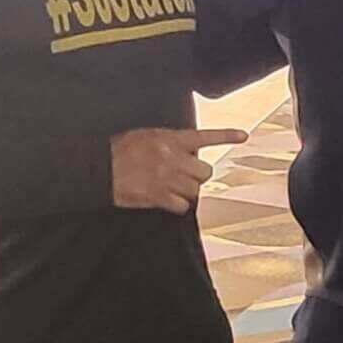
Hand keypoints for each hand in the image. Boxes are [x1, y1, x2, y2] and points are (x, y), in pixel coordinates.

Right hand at [111, 127, 246, 214]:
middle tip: (184, 176)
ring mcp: (166, 178)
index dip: (226, 135)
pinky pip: (182, 206)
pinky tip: (167, 201)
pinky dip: (177, 206)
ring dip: (187, 191)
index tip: (244, 135)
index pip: (204, 136)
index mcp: (169, 138)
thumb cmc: (118, 150)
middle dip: (197, 175)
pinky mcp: (158, 196)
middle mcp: (172, 157)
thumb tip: (186, 150)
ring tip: (171, 188)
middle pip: (205, 171)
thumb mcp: (146, 136)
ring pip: (195, 190)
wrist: (98, 166)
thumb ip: (169, 142)